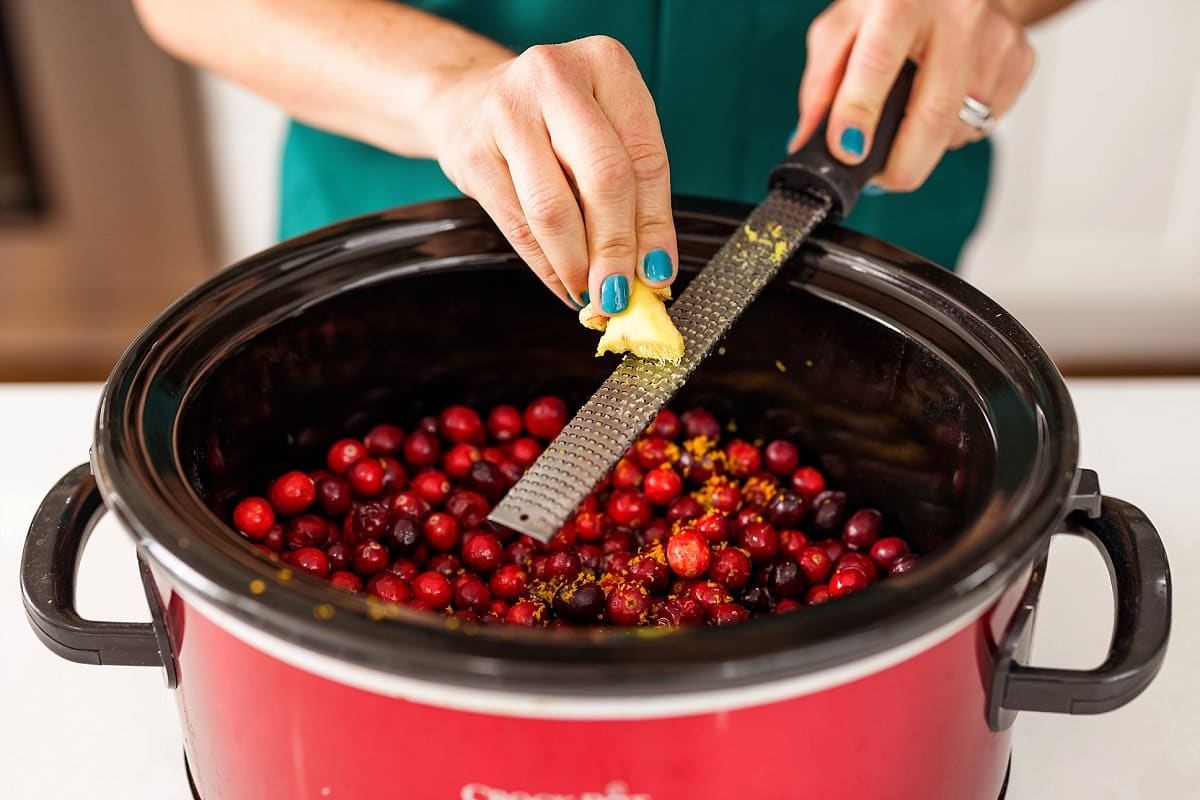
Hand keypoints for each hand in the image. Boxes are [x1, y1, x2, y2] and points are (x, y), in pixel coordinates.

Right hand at [431, 36, 677, 312]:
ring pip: (554, 209)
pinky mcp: (472, 151)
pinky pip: (517, 224)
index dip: (656, 224)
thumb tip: (652, 270)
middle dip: (616, 248)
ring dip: (578, 265)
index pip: (644, 156)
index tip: (658, 272)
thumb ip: (632, 192)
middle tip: (621, 293)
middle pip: (603, 178)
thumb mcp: (602, 134)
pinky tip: (563, 283)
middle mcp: (555, 76)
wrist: (468, 101)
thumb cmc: (552, 122)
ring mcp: (507, 111)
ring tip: (591, 293)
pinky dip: (546, 266)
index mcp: (605, 64)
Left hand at [790, 0, 1035, 190]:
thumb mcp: (844, 27)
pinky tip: (944, 99)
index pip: (877, 64)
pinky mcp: (1020, 60)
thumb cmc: (895, 5)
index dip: (858, 114)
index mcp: (901, 1)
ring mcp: (995, 39)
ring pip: (958, 130)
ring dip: (926, 146)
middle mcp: (956, 15)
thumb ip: (820, 83)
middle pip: (932, 117)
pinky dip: (956, 131)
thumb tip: (808, 141)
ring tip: (911, 115)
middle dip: (900, 166)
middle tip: (879, 178)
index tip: (848, 151)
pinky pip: (983, 124)